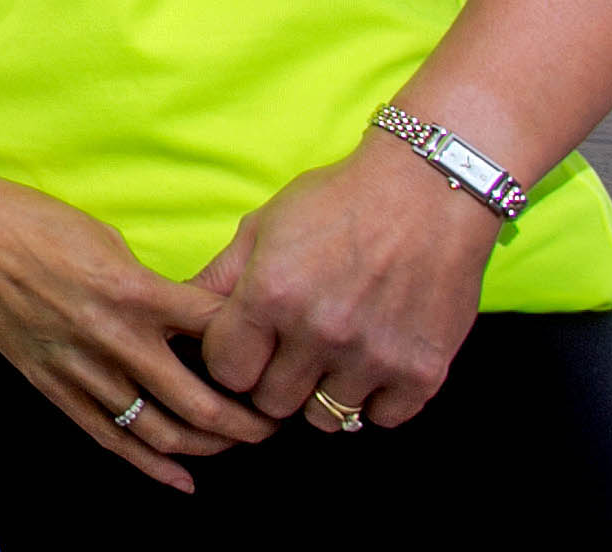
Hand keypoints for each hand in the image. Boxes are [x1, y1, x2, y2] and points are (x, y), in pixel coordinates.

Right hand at [0, 144, 275, 491]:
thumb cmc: (34, 223)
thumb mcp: (108, 240)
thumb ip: (151, 286)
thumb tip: (187, 316)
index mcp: (135, 291)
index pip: (219, 332)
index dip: (257, 349)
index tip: (274, 358)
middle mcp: (115, 338)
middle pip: (203, 402)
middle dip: (248, 422)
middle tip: (272, 422)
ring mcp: (82, 368)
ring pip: (162, 431)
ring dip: (208, 446)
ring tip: (233, 443)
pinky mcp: (54, 387)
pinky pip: (112, 439)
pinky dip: (152, 466)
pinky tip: (182, 478)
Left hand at [195, 138, 497, 430]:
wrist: (430, 191)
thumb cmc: (339, 201)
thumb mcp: (265, 225)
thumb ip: (221, 276)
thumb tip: (180, 315)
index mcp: (271, 295)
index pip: (226, 372)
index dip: (230, 361)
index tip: (244, 345)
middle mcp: (319, 332)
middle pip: (271, 402)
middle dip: (271, 380)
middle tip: (288, 351)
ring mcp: (373, 356)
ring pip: (324, 418)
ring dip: (321, 393)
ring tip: (330, 356)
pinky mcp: (421, 372)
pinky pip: (380, 418)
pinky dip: (373, 398)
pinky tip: (371, 361)